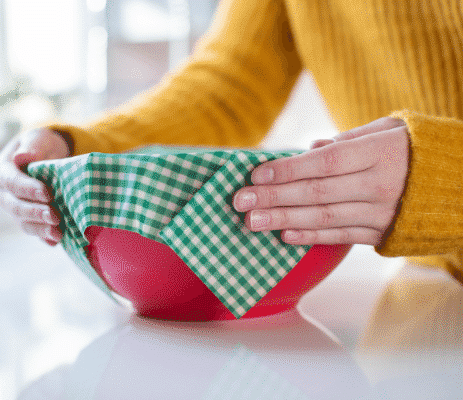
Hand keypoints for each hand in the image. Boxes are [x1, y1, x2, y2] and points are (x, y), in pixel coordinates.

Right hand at [0, 128, 69, 244]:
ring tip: (58, 233)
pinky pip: (34, 231)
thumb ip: (32, 147)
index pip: (12, 182)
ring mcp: (14, 209)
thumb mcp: (38, 139)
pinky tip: (56, 241)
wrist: (47, 155)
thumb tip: (21, 157)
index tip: (47, 193)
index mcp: (1, 171)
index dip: (28, 189)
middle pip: (15, 207)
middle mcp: (3, 193)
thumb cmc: (41, 145)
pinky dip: (44, 237)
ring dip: (40, 229)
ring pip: (23, 223)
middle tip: (55, 216)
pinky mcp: (27, 220)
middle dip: (35, 212)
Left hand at [233, 117, 409, 245]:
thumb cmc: (413, 149)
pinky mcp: (382, 234)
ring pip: (325, 218)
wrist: (461, 184)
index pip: (324, 163)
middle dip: (274, 197)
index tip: (255, 174)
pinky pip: (341, 237)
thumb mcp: (387, 131)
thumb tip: (308, 150)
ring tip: (251, 222)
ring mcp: (381, 213)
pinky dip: (311, 236)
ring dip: (284, 221)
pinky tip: (284, 235)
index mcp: (378, 153)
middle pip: (317, 193)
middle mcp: (379, 185)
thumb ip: (347, 140)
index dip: (287, 170)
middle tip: (240, 201)